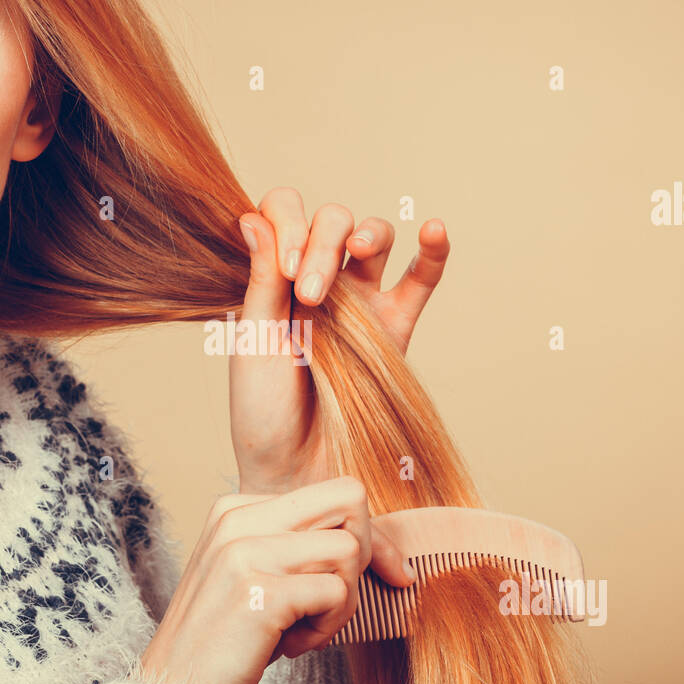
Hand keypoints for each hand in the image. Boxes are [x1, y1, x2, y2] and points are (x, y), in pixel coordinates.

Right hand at [138, 476, 415, 683]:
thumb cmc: (226, 637)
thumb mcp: (255, 572)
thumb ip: (299, 544)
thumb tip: (379, 541)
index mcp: (235, 509)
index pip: (331, 493)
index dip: (354, 538)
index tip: (335, 582)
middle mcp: (237, 520)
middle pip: (348, 499)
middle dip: (365, 551)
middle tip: (333, 595)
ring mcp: (245, 552)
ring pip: (350, 548)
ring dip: (343, 601)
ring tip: (305, 626)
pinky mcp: (261, 592)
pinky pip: (338, 593)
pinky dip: (328, 628)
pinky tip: (291, 645)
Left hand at [231, 186, 450, 494]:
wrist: (296, 469)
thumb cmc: (263, 413)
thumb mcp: (251, 342)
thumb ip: (260, 281)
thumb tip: (252, 217)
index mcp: (273, 278)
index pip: (284, 214)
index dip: (286, 226)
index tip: (282, 272)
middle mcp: (317, 281)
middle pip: (331, 220)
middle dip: (320, 242)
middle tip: (309, 294)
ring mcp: (359, 303)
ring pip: (374, 237)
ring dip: (367, 233)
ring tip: (359, 252)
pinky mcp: (395, 330)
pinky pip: (421, 280)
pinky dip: (432, 252)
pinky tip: (432, 229)